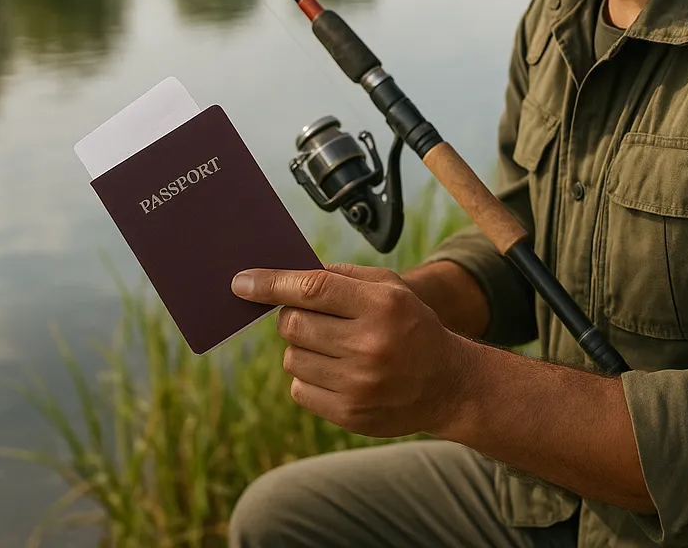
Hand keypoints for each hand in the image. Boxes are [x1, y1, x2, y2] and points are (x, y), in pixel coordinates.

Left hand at [231, 262, 467, 437]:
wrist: (447, 383)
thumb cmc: (411, 324)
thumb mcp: (390, 287)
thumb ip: (341, 276)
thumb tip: (287, 273)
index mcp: (381, 305)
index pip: (312, 289)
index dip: (271, 284)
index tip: (241, 283)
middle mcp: (369, 345)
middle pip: (294, 324)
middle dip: (292, 316)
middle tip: (310, 316)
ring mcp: (358, 384)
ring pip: (292, 358)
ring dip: (302, 348)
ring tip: (333, 346)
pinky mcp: (349, 414)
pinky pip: (299, 389)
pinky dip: (309, 376)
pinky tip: (337, 371)